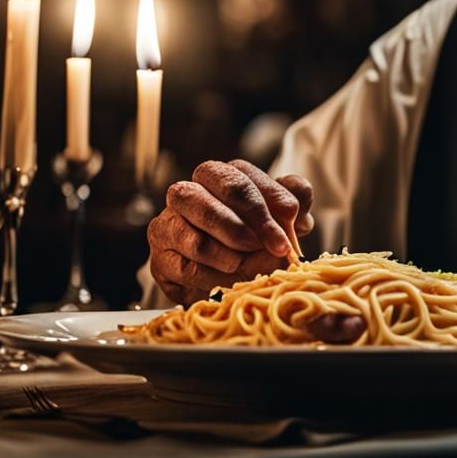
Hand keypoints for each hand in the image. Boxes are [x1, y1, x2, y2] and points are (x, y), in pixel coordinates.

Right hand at [148, 159, 315, 304]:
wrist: (225, 281)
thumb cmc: (257, 242)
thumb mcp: (283, 220)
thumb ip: (294, 202)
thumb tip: (296, 206)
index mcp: (220, 176)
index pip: (241, 176)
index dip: (270, 200)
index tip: (291, 226)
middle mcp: (189, 192)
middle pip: (209, 196)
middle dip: (248, 224)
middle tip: (272, 248)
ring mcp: (169, 223)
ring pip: (193, 235)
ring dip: (226, 254)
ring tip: (245, 265)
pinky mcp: (160, 256)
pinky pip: (184, 267)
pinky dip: (211, 278)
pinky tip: (226, 281)